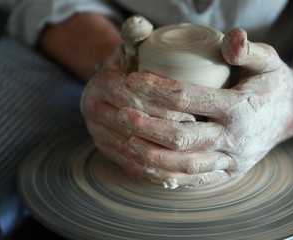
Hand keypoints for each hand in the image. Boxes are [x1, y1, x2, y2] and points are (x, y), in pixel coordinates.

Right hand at [80, 39, 194, 184]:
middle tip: (199, 135)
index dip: (167, 110)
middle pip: (136, 128)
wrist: (109, 90)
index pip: (137, 101)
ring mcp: (98, 134)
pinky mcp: (105, 151)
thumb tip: (140, 24)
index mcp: (101, 85)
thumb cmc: (129, 67)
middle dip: (168, 133)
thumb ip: (134, 35)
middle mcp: (93, 112)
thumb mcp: (130, 49)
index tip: (195, 113)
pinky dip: (153, 170)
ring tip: (192, 155)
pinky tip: (177, 171)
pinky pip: (129, 166)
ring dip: (163, 155)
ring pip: (133, 151)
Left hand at [118, 28, 292, 186]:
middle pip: (183, 138)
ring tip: (128, 143)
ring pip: (186, 165)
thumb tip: (230, 39)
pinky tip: (149, 166)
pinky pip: (196, 180)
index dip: (157, 88)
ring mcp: (233, 160)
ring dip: (153, 156)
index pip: (189, 98)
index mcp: (241, 109)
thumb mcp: (268, 60)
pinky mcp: (231, 173)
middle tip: (123, 115)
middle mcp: (236, 139)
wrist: (292, 115)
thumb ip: (248, 49)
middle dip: (148, 127)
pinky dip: (170, 176)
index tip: (133, 79)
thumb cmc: (273, 84)